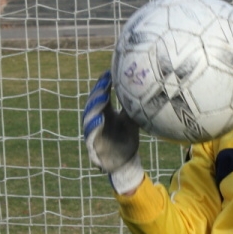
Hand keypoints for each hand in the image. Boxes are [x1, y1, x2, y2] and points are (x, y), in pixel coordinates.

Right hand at [82, 70, 143, 192]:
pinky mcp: (93, 149)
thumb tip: (143, 88)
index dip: (102, 85)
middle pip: (93, 105)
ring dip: (94, 107)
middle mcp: (96, 123)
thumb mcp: (131, 120)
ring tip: (103, 97)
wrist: (125, 161)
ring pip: (89, 120)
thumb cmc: (126, 137)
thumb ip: (131, 107)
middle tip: (105, 82)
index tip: (109, 73)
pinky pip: (90, 138)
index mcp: (104, 114)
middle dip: (98, 93)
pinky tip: (100, 120)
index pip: (100, 96)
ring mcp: (93, 135)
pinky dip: (93, 129)